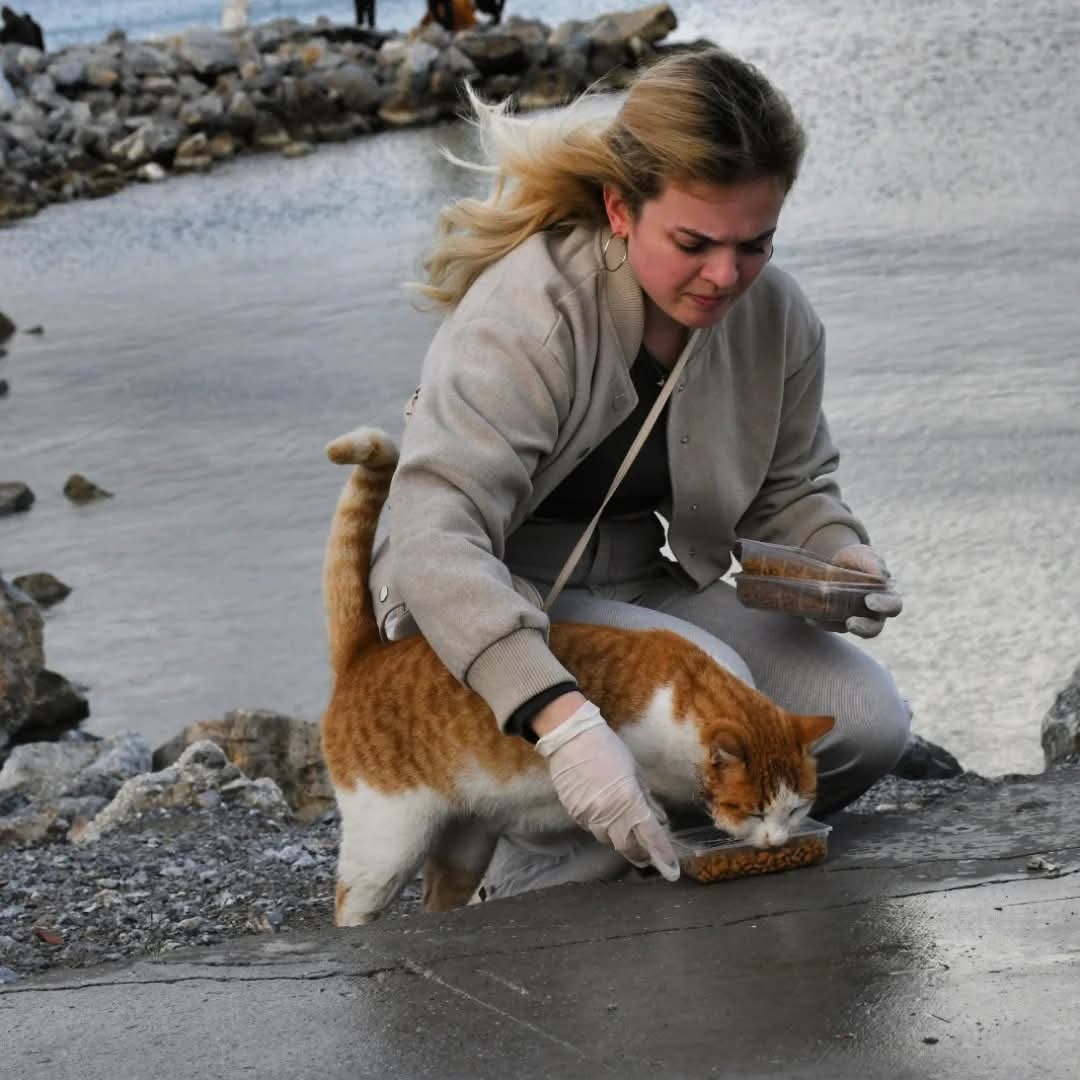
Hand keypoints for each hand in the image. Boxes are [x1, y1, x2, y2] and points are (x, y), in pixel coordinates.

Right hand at [534, 699, 679, 881]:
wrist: (570, 738)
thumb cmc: (608, 749)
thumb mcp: (635, 771)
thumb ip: (647, 800)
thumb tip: (659, 820)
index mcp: (628, 800)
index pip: (650, 836)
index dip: (663, 855)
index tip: (672, 872)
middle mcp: (608, 814)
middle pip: (628, 847)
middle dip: (641, 853)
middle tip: (650, 852)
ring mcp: (589, 816)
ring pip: (609, 840)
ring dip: (622, 839)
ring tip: (628, 828)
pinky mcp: (575, 815)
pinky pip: (593, 829)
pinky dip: (604, 827)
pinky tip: (607, 813)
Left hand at [827, 543, 902, 637]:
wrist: (833, 560)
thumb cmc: (856, 558)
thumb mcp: (864, 555)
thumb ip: (873, 563)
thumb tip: (879, 576)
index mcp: (886, 597)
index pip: (892, 606)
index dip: (884, 606)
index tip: (870, 600)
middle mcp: (872, 613)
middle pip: (873, 629)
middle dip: (864, 628)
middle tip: (851, 622)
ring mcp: (852, 619)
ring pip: (846, 630)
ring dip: (833, 625)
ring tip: (820, 618)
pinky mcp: (833, 621)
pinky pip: (827, 626)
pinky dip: (818, 621)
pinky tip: (810, 616)